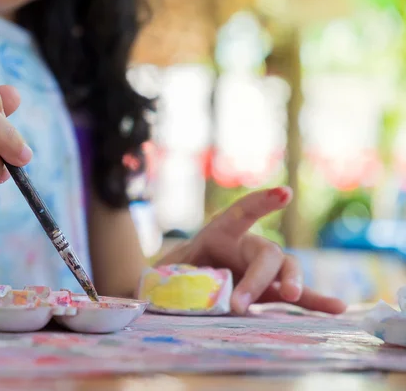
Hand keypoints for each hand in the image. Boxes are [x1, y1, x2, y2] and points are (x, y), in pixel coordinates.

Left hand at [185, 187, 345, 314]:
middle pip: (265, 254)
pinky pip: (298, 296)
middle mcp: (248, 246)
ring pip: (286, 270)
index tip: (284, 194)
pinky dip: (316, 302)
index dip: (262, 203)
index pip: (242, 213)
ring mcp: (264, 269)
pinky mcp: (273, 290)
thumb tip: (165, 283)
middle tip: (238, 304)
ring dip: (291, 284)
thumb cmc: (180, 268)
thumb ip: (173, 272)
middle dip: (257, 277)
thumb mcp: (171, 266)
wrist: (189, 281)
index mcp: (222, 232)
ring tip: (291, 296)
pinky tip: (338, 309)